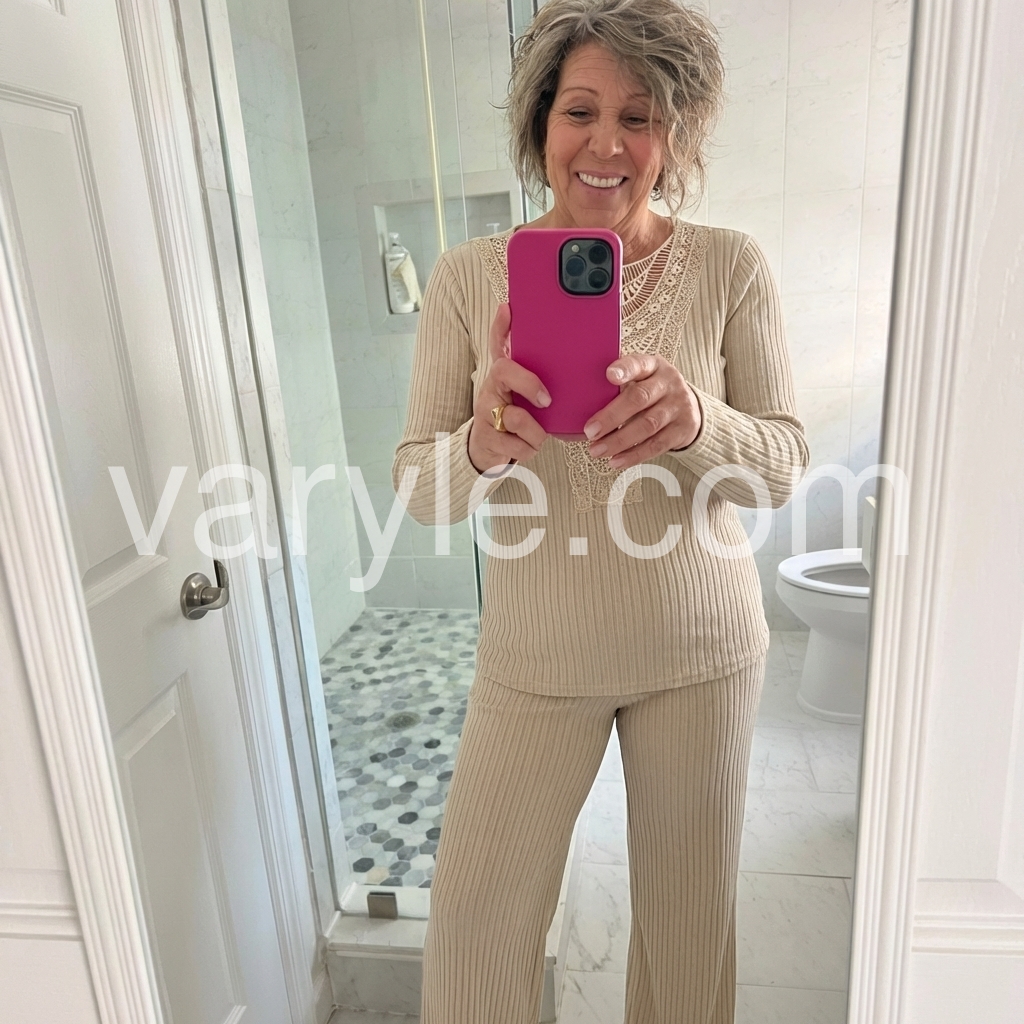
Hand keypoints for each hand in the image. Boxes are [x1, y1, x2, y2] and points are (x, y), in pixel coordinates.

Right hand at [468, 303, 549, 473]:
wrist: (488, 450)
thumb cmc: (512, 415)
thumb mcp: (522, 391)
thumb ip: (533, 366)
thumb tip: (537, 329)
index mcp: (501, 375)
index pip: (496, 342)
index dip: (500, 324)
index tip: (508, 310)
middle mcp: (489, 389)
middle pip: (503, 372)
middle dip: (530, 384)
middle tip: (547, 400)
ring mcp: (485, 413)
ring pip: (516, 418)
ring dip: (536, 432)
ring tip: (537, 434)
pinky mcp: (487, 438)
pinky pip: (519, 446)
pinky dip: (529, 449)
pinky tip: (526, 445)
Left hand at [583, 354, 701, 468]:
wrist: (688, 406)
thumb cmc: (651, 390)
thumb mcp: (640, 378)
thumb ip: (618, 382)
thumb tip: (577, 395)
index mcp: (653, 366)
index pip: (639, 364)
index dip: (625, 369)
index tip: (608, 375)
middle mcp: (668, 384)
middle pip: (640, 399)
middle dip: (612, 416)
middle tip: (590, 432)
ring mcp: (678, 406)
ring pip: (647, 425)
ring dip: (619, 440)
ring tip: (597, 450)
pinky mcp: (683, 429)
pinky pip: (656, 445)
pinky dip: (634, 455)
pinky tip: (616, 460)